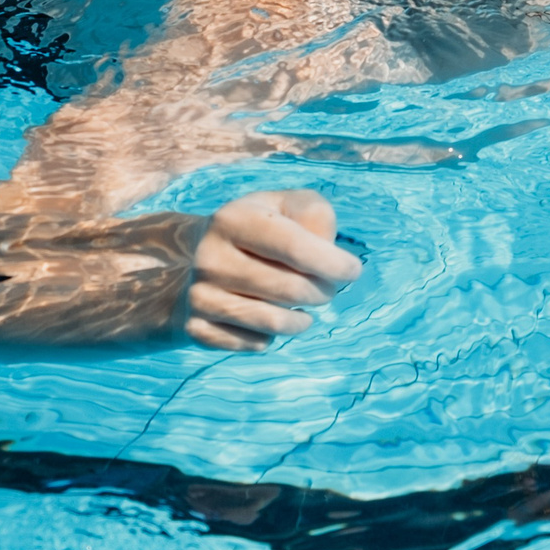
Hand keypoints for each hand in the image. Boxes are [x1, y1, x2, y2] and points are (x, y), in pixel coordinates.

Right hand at [184, 189, 361, 350]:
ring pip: (275, 323)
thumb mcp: (289, 206)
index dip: (334, 264)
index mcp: (233, 219)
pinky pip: (256, 344)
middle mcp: (210, 258)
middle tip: (326, 288)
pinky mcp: (197, 328)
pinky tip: (269, 315)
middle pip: (292, 290)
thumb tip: (327, 253)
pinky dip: (274, 336)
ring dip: (302, 320)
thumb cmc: (261, 229)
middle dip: (323, 292)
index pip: (295, 249)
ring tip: (306, 306)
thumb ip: (317, 215)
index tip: (353, 271)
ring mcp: (200, 296)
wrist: (197, 257)